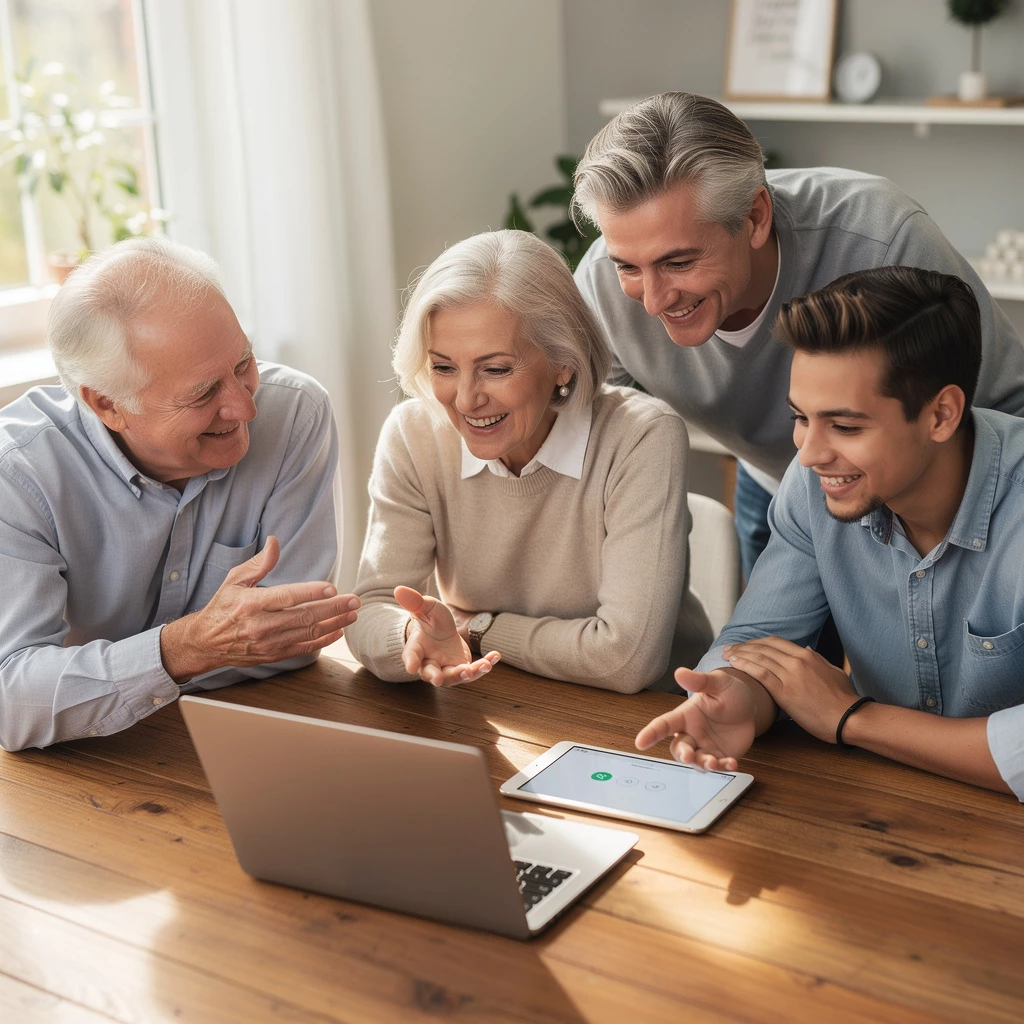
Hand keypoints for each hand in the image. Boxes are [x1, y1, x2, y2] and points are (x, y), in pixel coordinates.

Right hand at [160, 536, 359, 682]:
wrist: (206, 642)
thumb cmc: (223, 607)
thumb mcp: (235, 579)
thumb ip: (259, 563)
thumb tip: (275, 541)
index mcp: (251, 603)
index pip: (287, 597)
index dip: (311, 592)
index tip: (332, 587)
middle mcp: (261, 625)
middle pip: (304, 616)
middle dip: (334, 608)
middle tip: (354, 600)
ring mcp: (269, 643)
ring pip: (308, 633)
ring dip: (334, 623)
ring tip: (352, 614)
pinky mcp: (274, 655)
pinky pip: (304, 648)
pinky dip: (323, 640)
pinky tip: (338, 631)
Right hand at [395, 586, 499, 686]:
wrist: (440, 631)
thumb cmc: (429, 619)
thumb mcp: (425, 608)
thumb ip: (415, 602)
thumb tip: (399, 590)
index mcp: (417, 648)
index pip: (411, 655)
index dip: (410, 661)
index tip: (411, 667)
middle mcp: (430, 662)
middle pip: (431, 673)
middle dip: (435, 676)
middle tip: (438, 679)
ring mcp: (446, 668)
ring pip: (454, 676)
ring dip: (467, 674)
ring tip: (482, 666)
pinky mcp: (462, 668)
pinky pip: (473, 671)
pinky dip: (484, 665)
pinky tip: (495, 656)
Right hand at [634, 667, 759, 770]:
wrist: (751, 707)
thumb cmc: (729, 692)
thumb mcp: (718, 683)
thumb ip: (699, 681)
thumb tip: (679, 672)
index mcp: (686, 715)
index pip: (664, 724)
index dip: (651, 733)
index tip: (640, 743)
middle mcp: (692, 733)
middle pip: (678, 748)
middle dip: (682, 754)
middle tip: (689, 756)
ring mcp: (705, 747)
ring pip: (696, 761)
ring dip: (702, 764)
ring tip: (714, 762)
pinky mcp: (720, 757)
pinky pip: (718, 767)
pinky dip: (724, 768)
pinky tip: (733, 763)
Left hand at [723, 636, 856, 743]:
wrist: (849, 717)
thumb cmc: (844, 698)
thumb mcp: (832, 671)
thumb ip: (817, 659)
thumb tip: (806, 648)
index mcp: (807, 656)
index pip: (775, 642)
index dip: (757, 642)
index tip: (746, 644)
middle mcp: (797, 661)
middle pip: (763, 648)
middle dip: (744, 646)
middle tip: (729, 648)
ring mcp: (790, 676)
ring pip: (759, 658)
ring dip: (740, 654)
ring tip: (726, 654)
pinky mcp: (785, 692)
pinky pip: (761, 674)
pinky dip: (746, 666)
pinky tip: (735, 664)